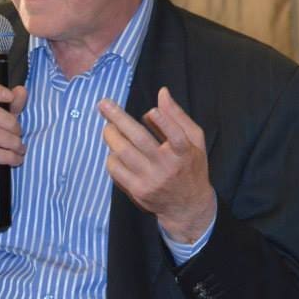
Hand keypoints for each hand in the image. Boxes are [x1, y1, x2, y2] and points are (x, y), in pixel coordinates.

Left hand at [99, 87, 215, 242]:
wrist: (187, 206)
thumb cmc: (191, 166)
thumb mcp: (195, 140)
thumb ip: (178, 116)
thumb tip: (162, 92)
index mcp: (184, 152)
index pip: (176, 137)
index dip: (164, 122)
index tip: (150, 111)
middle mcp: (167, 167)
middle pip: (139, 140)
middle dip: (118, 119)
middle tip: (104, 104)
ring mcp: (150, 180)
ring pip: (122, 153)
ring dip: (110, 135)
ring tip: (108, 126)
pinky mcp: (138, 191)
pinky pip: (116, 170)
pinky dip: (111, 156)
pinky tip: (115, 150)